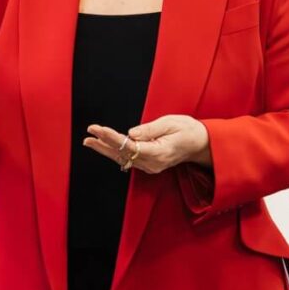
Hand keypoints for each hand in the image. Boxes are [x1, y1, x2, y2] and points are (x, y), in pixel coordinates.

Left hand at [83, 115, 210, 173]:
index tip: (98, 129)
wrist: (201, 144)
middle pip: (122, 154)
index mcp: (159, 152)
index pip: (129, 146)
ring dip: (105, 149)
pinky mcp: (149, 164)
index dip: (112, 138)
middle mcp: (153, 163)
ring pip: (123, 158)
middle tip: (87, 136)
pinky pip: (128, 159)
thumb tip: (130, 133)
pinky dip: (115, 152)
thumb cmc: (188, 130)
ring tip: (89, 141)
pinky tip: (103, 146)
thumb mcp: (171, 123)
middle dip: (103, 145)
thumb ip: (150, 129)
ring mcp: (150, 166)